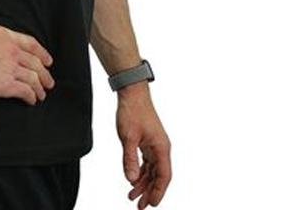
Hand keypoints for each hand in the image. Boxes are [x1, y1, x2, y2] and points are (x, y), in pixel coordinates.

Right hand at [0, 25, 55, 105]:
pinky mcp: (6, 85)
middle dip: (44, 73)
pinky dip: (31, 97)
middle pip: (36, 63)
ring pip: (34, 78)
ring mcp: (10, 67)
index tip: (47, 60)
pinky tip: (31, 101)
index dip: (42, 53)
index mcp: (4, 36)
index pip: (30, 44)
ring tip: (41, 94)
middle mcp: (11, 51)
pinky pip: (25, 91)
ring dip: (39, 88)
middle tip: (48, 81)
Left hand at [116, 84, 171, 207]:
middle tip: (140, 206)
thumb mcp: (128, 137)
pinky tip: (133, 180)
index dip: (158, 192)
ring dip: (143, 183)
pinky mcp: (147, 141)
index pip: (163, 176)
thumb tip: (131, 179)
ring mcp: (154, 144)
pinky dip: (140, 172)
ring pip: (151, 170)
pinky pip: (146, 162)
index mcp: (161, 147)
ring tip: (132, 196)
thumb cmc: (133, 110)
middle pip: (158, 176)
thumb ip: (130, 159)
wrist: (132, 92)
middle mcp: (160, 147)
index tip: (151, 204)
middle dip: (149, 192)